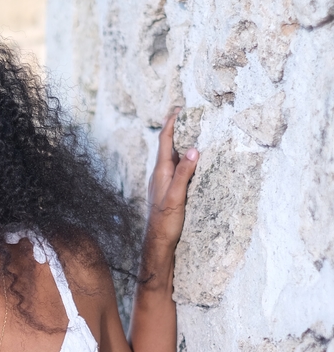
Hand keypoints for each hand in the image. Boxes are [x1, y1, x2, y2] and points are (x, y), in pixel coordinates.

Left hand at [145, 110, 198, 251]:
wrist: (157, 242)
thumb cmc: (165, 221)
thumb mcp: (176, 196)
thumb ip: (184, 173)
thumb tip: (194, 149)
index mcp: (161, 172)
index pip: (165, 141)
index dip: (171, 124)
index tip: (178, 109)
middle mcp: (159, 174)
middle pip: (168, 146)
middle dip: (176, 129)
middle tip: (187, 115)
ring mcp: (162, 182)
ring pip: (172, 157)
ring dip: (180, 144)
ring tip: (191, 133)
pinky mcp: (167, 191)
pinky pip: (175, 168)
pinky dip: (183, 159)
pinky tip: (190, 162)